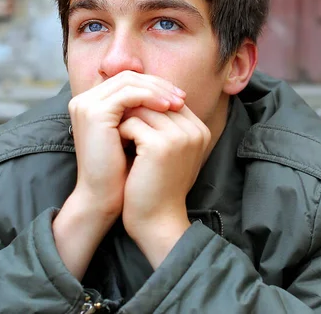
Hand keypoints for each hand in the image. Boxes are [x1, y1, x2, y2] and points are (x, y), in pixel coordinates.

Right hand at [54, 71, 185, 279]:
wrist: (102, 197)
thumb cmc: (120, 171)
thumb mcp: (133, 135)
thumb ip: (142, 114)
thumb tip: (171, 97)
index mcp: (92, 103)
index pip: (127, 81)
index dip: (154, 85)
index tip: (178, 98)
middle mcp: (84, 100)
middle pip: (128, 77)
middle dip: (158, 85)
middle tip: (182, 97)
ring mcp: (87, 104)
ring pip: (129, 82)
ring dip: (158, 90)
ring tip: (179, 104)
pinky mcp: (94, 112)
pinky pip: (129, 94)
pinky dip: (151, 97)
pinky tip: (168, 108)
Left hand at [118, 105, 211, 267]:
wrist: (157, 222)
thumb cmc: (157, 187)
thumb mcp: (168, 152)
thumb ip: (165, 125)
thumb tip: (142, 98)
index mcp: (199, 130)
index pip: (167, 99)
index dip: (145, 107)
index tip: (130, 123)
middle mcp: (194, 130)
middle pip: (155, 100)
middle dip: (134, 112)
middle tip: (120, 129)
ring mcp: (179, 136)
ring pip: (142, 109)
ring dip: (126, 122)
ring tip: (121, 140)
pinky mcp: (161, 145)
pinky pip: (132, 124)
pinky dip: (121, 134)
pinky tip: (120, 149)